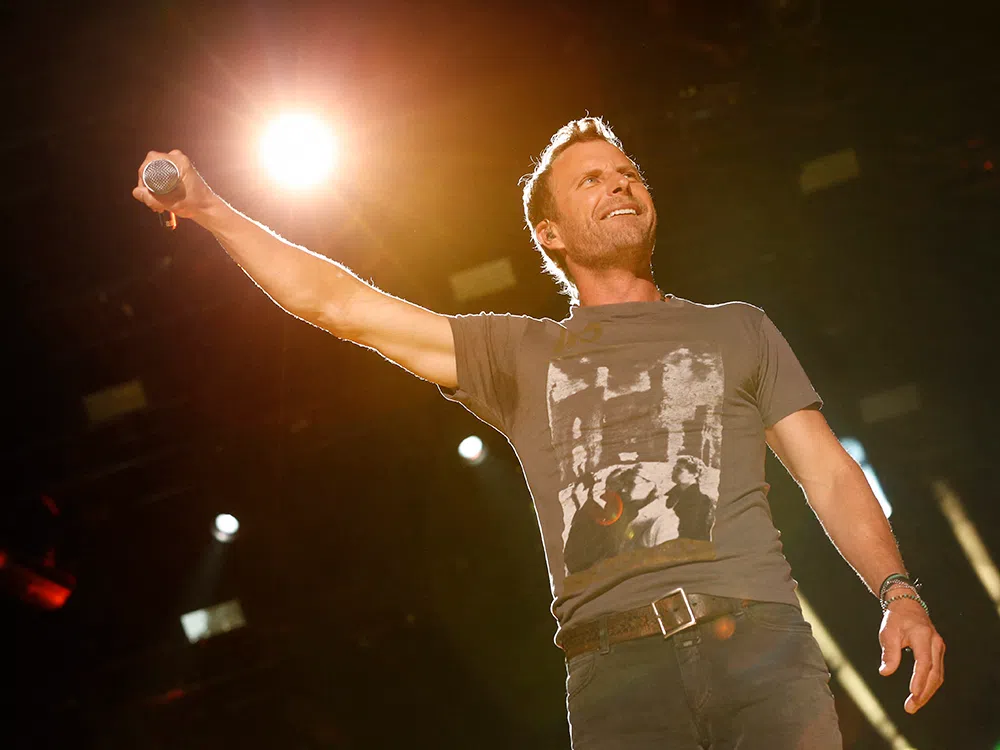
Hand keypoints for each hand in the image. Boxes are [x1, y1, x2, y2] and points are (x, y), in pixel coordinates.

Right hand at [132, 150, 216, 222]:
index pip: (150, 162)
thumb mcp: (169, 203)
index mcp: (178, 162)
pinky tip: (161, 199)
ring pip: (154, 172)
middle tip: (151, 199)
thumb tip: (136, 192)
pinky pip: (160, 174)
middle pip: (150, 166)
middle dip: (147, 184)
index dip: (143, 178)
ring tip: (158, 202)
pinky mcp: (177, 169)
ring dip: (152, 187)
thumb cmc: (194, 204)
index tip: (145, 192)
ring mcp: (177, 163)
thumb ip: (151, 198)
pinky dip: (157, 186)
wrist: (206, 208)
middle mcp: (177, 158)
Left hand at [878, 596, 944, 713]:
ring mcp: (939, 647)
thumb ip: (889, 653)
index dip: (919, 679)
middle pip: (934, 673)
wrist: (907, 605)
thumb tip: (885, 672)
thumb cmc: (896, 618)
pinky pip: (937, 672)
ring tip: (914, 705)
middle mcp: (935, 643)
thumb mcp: (888, 632)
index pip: (924, 662)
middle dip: (923, 692)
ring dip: (927, 692)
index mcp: (922, 636)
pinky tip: (920, 694)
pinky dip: (930, 684)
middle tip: (911, 707)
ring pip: (938, 675)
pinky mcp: (938, 652)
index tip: (913, 694)